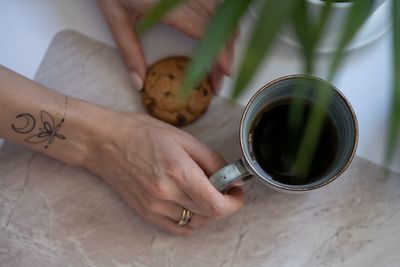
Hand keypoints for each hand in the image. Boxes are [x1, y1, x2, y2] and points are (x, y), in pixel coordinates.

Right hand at [84, 111, 243, 233]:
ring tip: (204, 193)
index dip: (234, 202)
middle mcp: (166, 194)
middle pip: (209, 214)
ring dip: (208, 212)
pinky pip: (177, 228)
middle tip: (223, 186)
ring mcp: (154, 206)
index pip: (216, 204)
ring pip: (195, 223)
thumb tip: (229, 176)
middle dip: (223, 202)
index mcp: (178, 171)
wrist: (105, 142)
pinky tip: (190, 204)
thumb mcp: (182, 137)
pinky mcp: (146, 212)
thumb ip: (210, 159)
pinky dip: (191, 220)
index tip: (237, 192)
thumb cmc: (140, 133)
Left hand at [96, 0, 235, 90]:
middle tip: (222, 74)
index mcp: (167, 6)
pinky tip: (220, 31)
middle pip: (217, 23)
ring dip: (228, 34)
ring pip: (221, 10)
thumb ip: (129, 52)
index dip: (220, 53)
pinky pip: (216, 0)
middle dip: (226, 51)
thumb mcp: (116, 19)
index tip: (226, 71)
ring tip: (224, 56)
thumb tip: (139, 83)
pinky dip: (222, 18)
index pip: (204, 31)